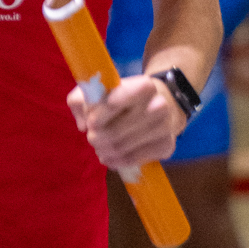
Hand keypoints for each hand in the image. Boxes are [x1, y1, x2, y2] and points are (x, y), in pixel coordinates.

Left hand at [66, 71, 180, 172]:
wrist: (160, 106)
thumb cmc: (124, 97)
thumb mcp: (100, 89)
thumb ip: (81, 99)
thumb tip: (82, 124)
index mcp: (144, 86)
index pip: (114, 103)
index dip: (98, 116)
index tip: (91, 122)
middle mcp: (160, 105)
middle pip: (115, 132)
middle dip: (97, 138)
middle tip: (92, 137)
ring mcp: (165, 127)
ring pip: (122, 147)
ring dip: (103, 150)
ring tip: (99, 146)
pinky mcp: (166, 146)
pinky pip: (132, 159)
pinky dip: (115, 161)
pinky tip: (110, 156)